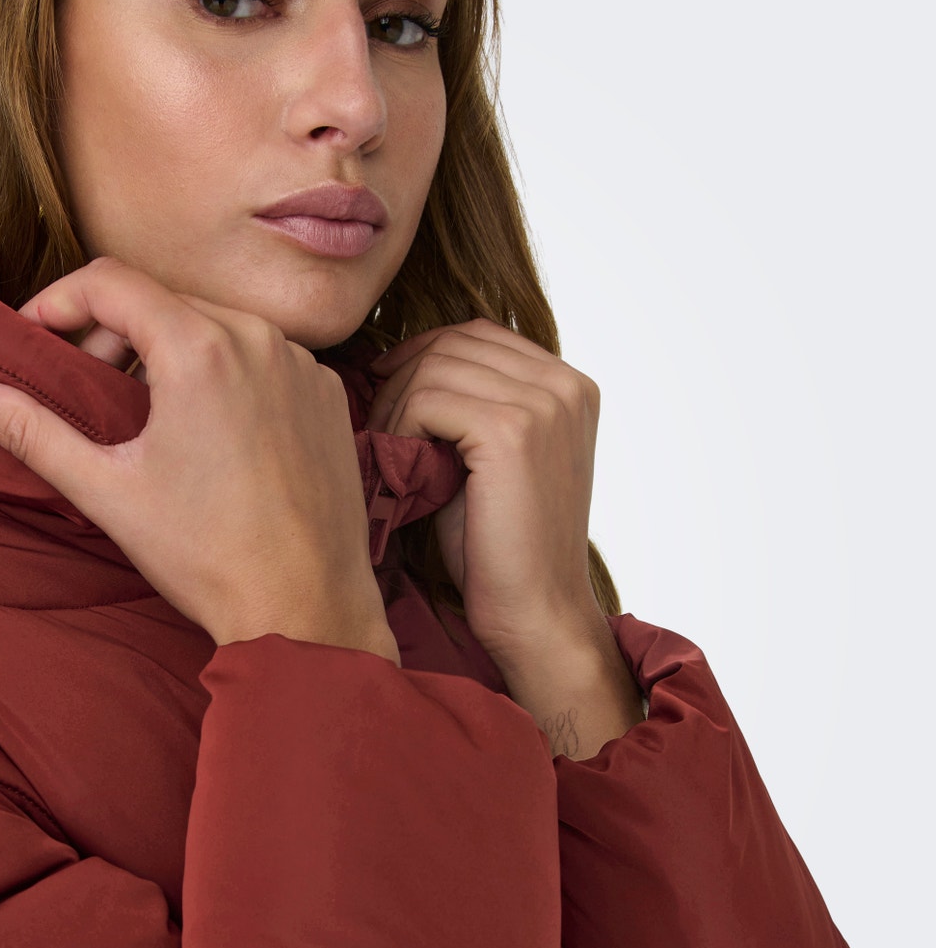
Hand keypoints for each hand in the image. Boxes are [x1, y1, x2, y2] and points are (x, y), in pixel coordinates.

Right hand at [0, 258, 394, 654]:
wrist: (306, 608)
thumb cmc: (207, 556)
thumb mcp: (105, 489)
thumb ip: (26, 429)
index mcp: (200, 349)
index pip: (110, 280)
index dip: (58, 300)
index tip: (35, 338)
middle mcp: (259, 338)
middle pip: (162, 298)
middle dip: (110, 329)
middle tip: (81, 380)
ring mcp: (302, 363)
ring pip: (215, 323)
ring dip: (168, 349)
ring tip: (143, 409)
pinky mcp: (327, 392)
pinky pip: (264, 355)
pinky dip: (225, 372)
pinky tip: (208, 429)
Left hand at [364, 319, 605, 664]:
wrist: (534, 613)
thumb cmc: (502, 547)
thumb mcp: (493, 459)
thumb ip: (473, 405)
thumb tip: (395, 361)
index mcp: (571, 386)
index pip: (478, 334)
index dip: (423, 354)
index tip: (385, 388)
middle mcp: (566, 384)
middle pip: (454, 343)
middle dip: (402, 378)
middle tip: (377, 427)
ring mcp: (545, 404)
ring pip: (435, 366)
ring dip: (396, 405)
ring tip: (387, 452)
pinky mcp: (513, 430)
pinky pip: (428, 397)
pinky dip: (400, 426)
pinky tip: (400, 466)